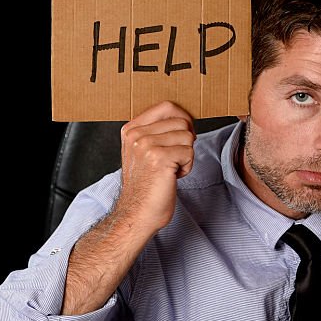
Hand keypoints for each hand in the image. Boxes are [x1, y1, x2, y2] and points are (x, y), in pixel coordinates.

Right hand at [115, 100, 195, 235]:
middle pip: (182, 121)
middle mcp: (136, 134)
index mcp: (131, 129)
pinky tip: (172, 177)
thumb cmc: (146, 186)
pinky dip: (186, 167)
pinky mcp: (159, 158)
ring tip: (170, 170)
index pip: (167, 106)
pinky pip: (189, 152)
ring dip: (186, 156)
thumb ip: (156, 132)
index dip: (183, 120)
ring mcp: (146, 145)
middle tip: (173, 160)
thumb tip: (185, 118)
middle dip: (186, 141)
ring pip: (188, 136)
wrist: (138, 213)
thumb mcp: (143, 152)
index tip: (181, 138)